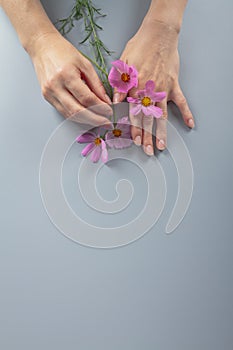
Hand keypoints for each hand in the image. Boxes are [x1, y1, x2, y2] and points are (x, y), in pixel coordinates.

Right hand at [29, 32, 112, 126]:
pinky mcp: (47, 97)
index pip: (86, 98)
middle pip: (77, 111)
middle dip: (94, 119)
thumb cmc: (63, 51)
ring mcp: (49, 93)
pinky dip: (77, 116)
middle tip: (106, 122)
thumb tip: (106, 101)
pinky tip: (87, 117)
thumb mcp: (85, 64)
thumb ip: (96, 84)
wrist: (42, 46)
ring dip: (86, 120)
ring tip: (99, 121)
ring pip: (70, 115)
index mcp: (66, 75)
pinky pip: (64, 112)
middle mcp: (55, 86)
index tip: (110, 111)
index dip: (100, 107)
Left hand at [113, 19, 194, 154]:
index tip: (133, 141)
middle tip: (146, 151)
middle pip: (147, 119)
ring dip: (162, 132)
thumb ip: (119, 86)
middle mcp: (149, 92)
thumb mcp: (123, 66)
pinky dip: (186, 112)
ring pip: (162, 115)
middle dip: (146, 137)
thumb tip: (114, 103)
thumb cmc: (139, 48)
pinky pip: (181, 101)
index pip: (133, 114)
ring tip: (162, 146)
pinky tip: (190, 123)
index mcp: (136, 89)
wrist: (158, 34)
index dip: (133, 129)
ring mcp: (163, 90)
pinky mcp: (174, 85)